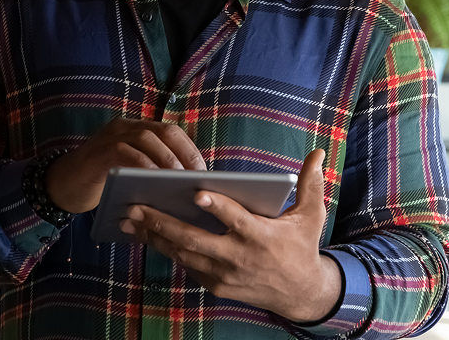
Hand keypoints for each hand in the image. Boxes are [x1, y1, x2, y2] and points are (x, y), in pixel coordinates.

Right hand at [44, 118, 205, 213]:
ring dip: (166, 160)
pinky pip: (125, 153)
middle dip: (183, 153)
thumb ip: (151, 170)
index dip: (190, 149)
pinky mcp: (99, 152)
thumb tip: (186, 187)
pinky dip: (143, 167)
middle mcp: (125, 127)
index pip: (171, 132)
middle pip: (164, 131)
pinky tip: (154, 183)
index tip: (204, 171)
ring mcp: (110, 137)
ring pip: (146, 139)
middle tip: (196, 178)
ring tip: (179, 182)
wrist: (62, 186)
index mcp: (136, 130)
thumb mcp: (130, 173)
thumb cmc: (101, 183)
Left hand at [120, 149, 341, 322]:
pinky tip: (145, 234)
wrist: (300, 294)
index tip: (197, 191)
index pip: (236, 219)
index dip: (218, 206)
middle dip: (163, 222)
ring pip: (183, 254)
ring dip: (155, 236)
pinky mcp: (215, 285)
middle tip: (136, 205)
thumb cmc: (302, 247)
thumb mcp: (312, 216)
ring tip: (130, 218)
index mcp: (261, 236)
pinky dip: (165, 249)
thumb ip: (311, 184)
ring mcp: (224, 274)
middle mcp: (239, 257)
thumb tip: (318, 152)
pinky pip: (185, 265)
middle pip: (195, 239)